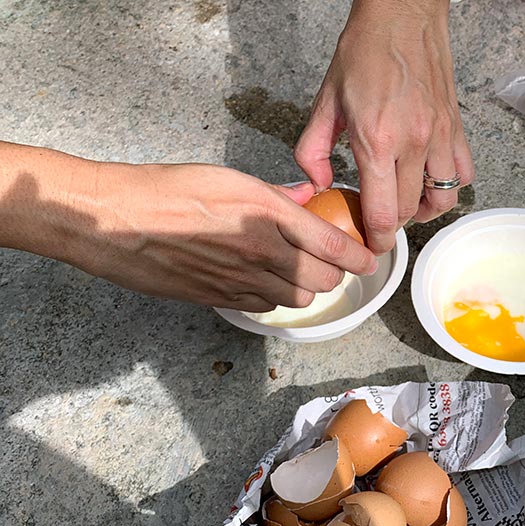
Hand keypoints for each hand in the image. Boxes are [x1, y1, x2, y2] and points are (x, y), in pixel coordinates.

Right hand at [1, 153, 379, 311]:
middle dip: (334, 272)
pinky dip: (276, 297)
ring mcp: (243, 280)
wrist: (113, 220)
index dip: (360, 256)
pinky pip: (268, 307)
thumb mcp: (227, 177)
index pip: (334, 245)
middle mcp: (262, 251)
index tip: (369, 259)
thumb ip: (275, 193)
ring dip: (306, 287)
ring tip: (295, 270)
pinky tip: (265, 280)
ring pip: (300, 298)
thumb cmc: (165, 190)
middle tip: (329, 260)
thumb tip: (306, 195)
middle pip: (324, 279)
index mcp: (267, 212)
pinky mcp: (223, 300)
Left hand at [294, 0, 474, 253]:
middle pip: (408, 210)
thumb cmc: (363, 52)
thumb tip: (316, 183)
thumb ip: (311, 148)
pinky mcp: (456, 128)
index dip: (377, 239)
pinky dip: (449, 187)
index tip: (371, 246)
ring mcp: (440, 137)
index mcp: (376, 141)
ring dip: (422, 211)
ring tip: (406, 204)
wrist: (402, 16)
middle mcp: (413, 144)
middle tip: (377, 219)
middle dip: (391, 224)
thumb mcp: (325, 100)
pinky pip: (463, 175)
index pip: (383, 212)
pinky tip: (430, 181)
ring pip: (442, 200)